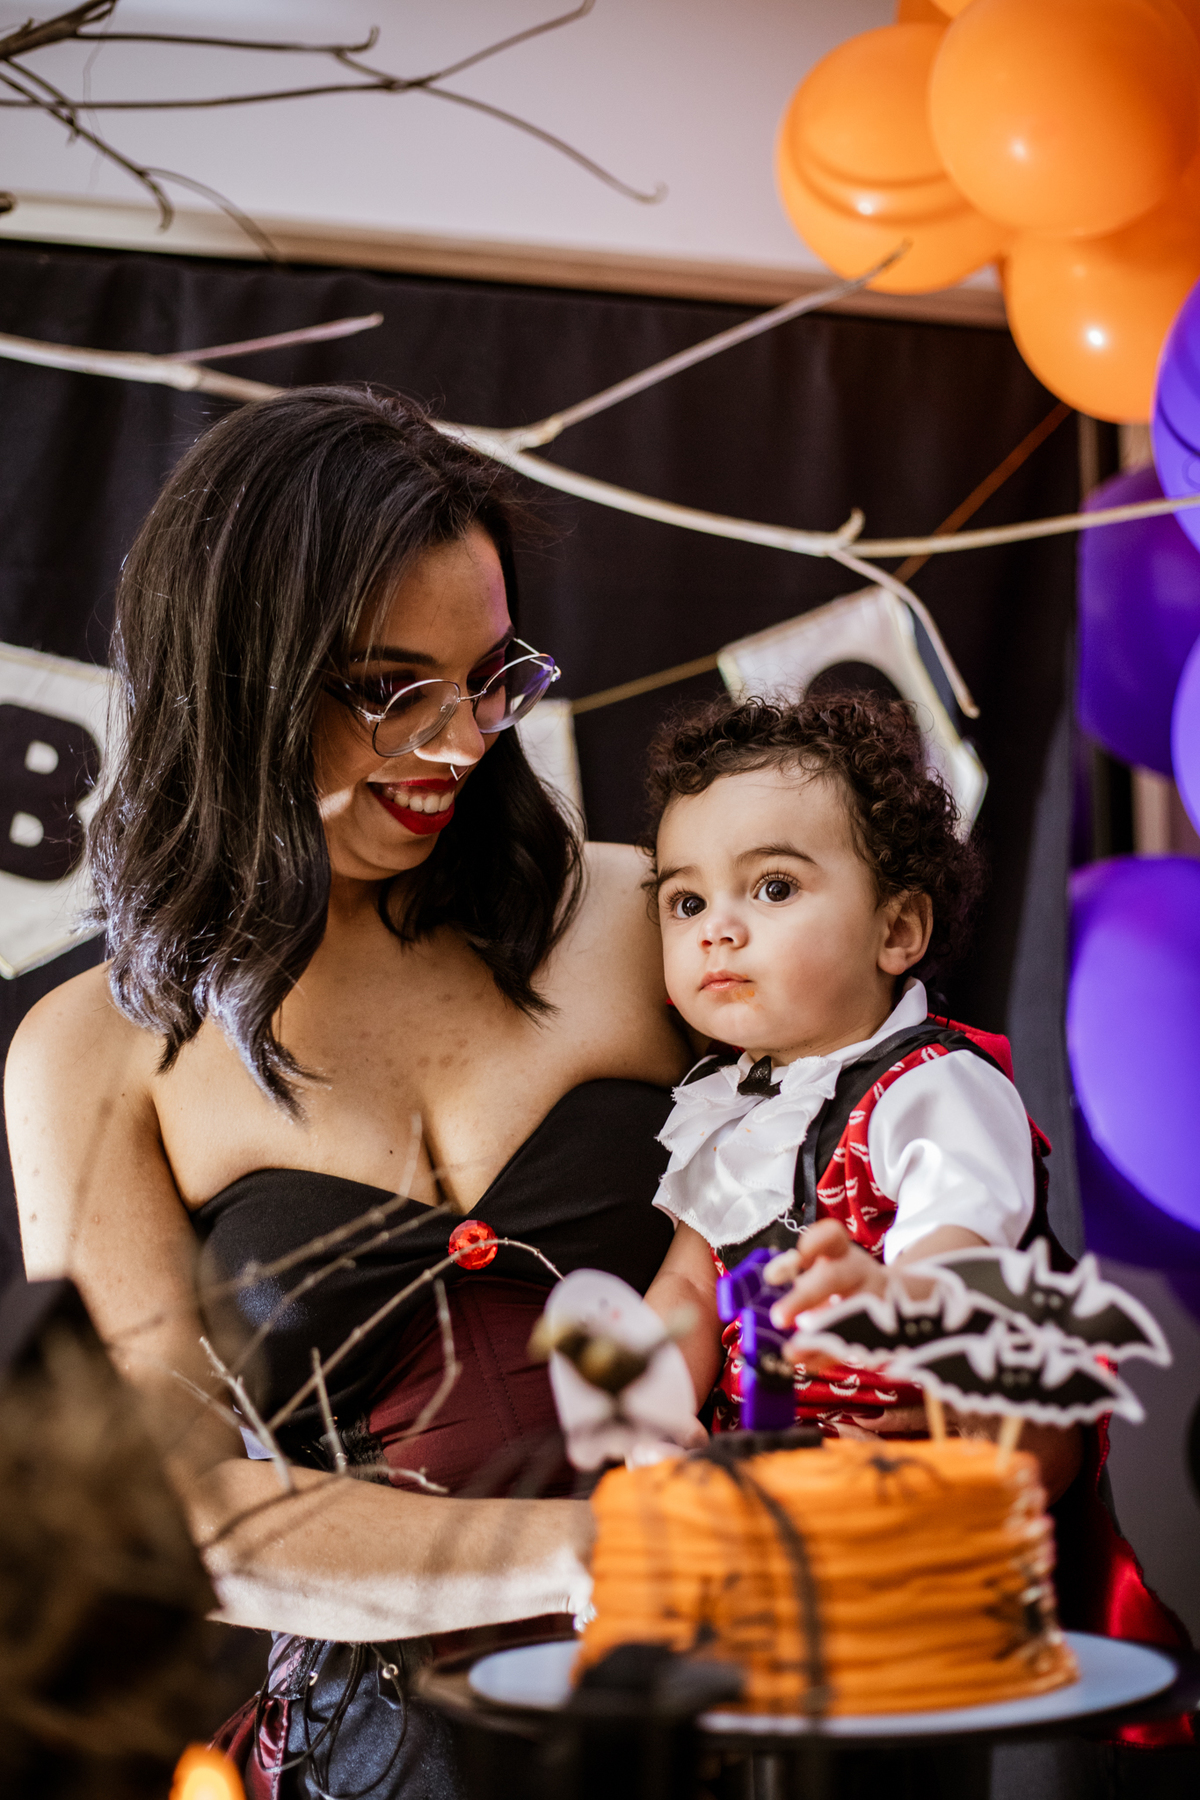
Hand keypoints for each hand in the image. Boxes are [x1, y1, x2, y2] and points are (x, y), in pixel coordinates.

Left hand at [764, 1220, 888, 1356]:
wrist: (897, 1298)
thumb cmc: (843, 1280)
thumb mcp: (825, 1267)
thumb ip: (794, 1271)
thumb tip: (770, 1279)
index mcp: (842, 1253)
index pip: (832, 1237)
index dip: (816, 1243)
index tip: (799, 1257)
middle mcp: (859, 1274)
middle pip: (834, 1279)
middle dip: (805, 1297)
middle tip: (778, 1317)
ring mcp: (874, 1303)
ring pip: (848, 1317)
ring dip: (818, 1336)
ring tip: (790, 1351)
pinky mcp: (879, 1333)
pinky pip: (852, 1347)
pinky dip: (826, 1357)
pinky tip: (804, 1362)